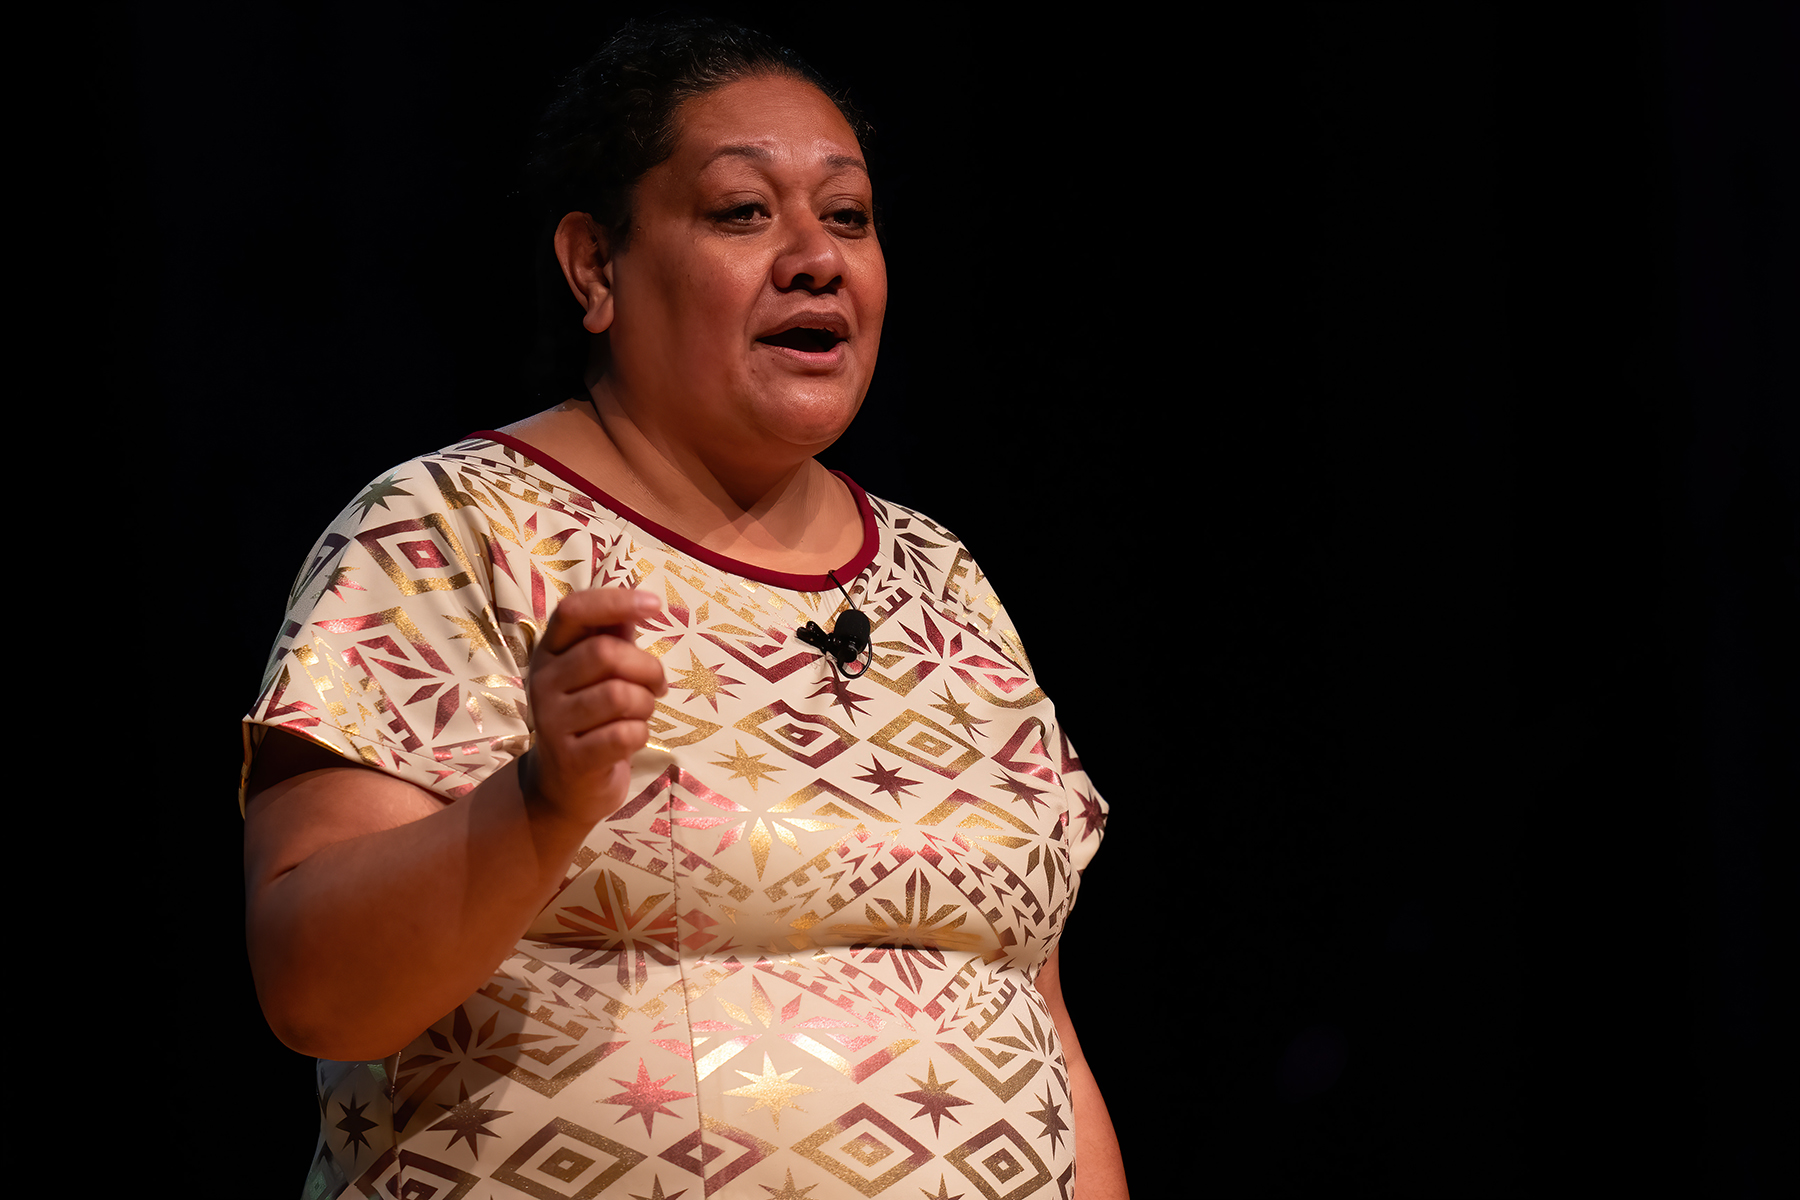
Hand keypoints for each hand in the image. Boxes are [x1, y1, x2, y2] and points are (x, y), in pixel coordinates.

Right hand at [523, 587, 667, 825]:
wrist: (563, 787)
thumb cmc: (590, 717)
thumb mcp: (596, 673)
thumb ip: (614, 637)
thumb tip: (639, 602)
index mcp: (549, 652)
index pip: (574, 611)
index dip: (616, 601)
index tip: (655, 605)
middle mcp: (542, 682)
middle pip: (606, 654)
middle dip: (647, 667)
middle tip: (657, 684)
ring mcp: (552, 722)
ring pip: (619, 695)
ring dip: (646, 704)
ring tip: (640, 713)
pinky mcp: (570, 758)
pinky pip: (624, 734)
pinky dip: (640, 733)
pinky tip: (631, 738)